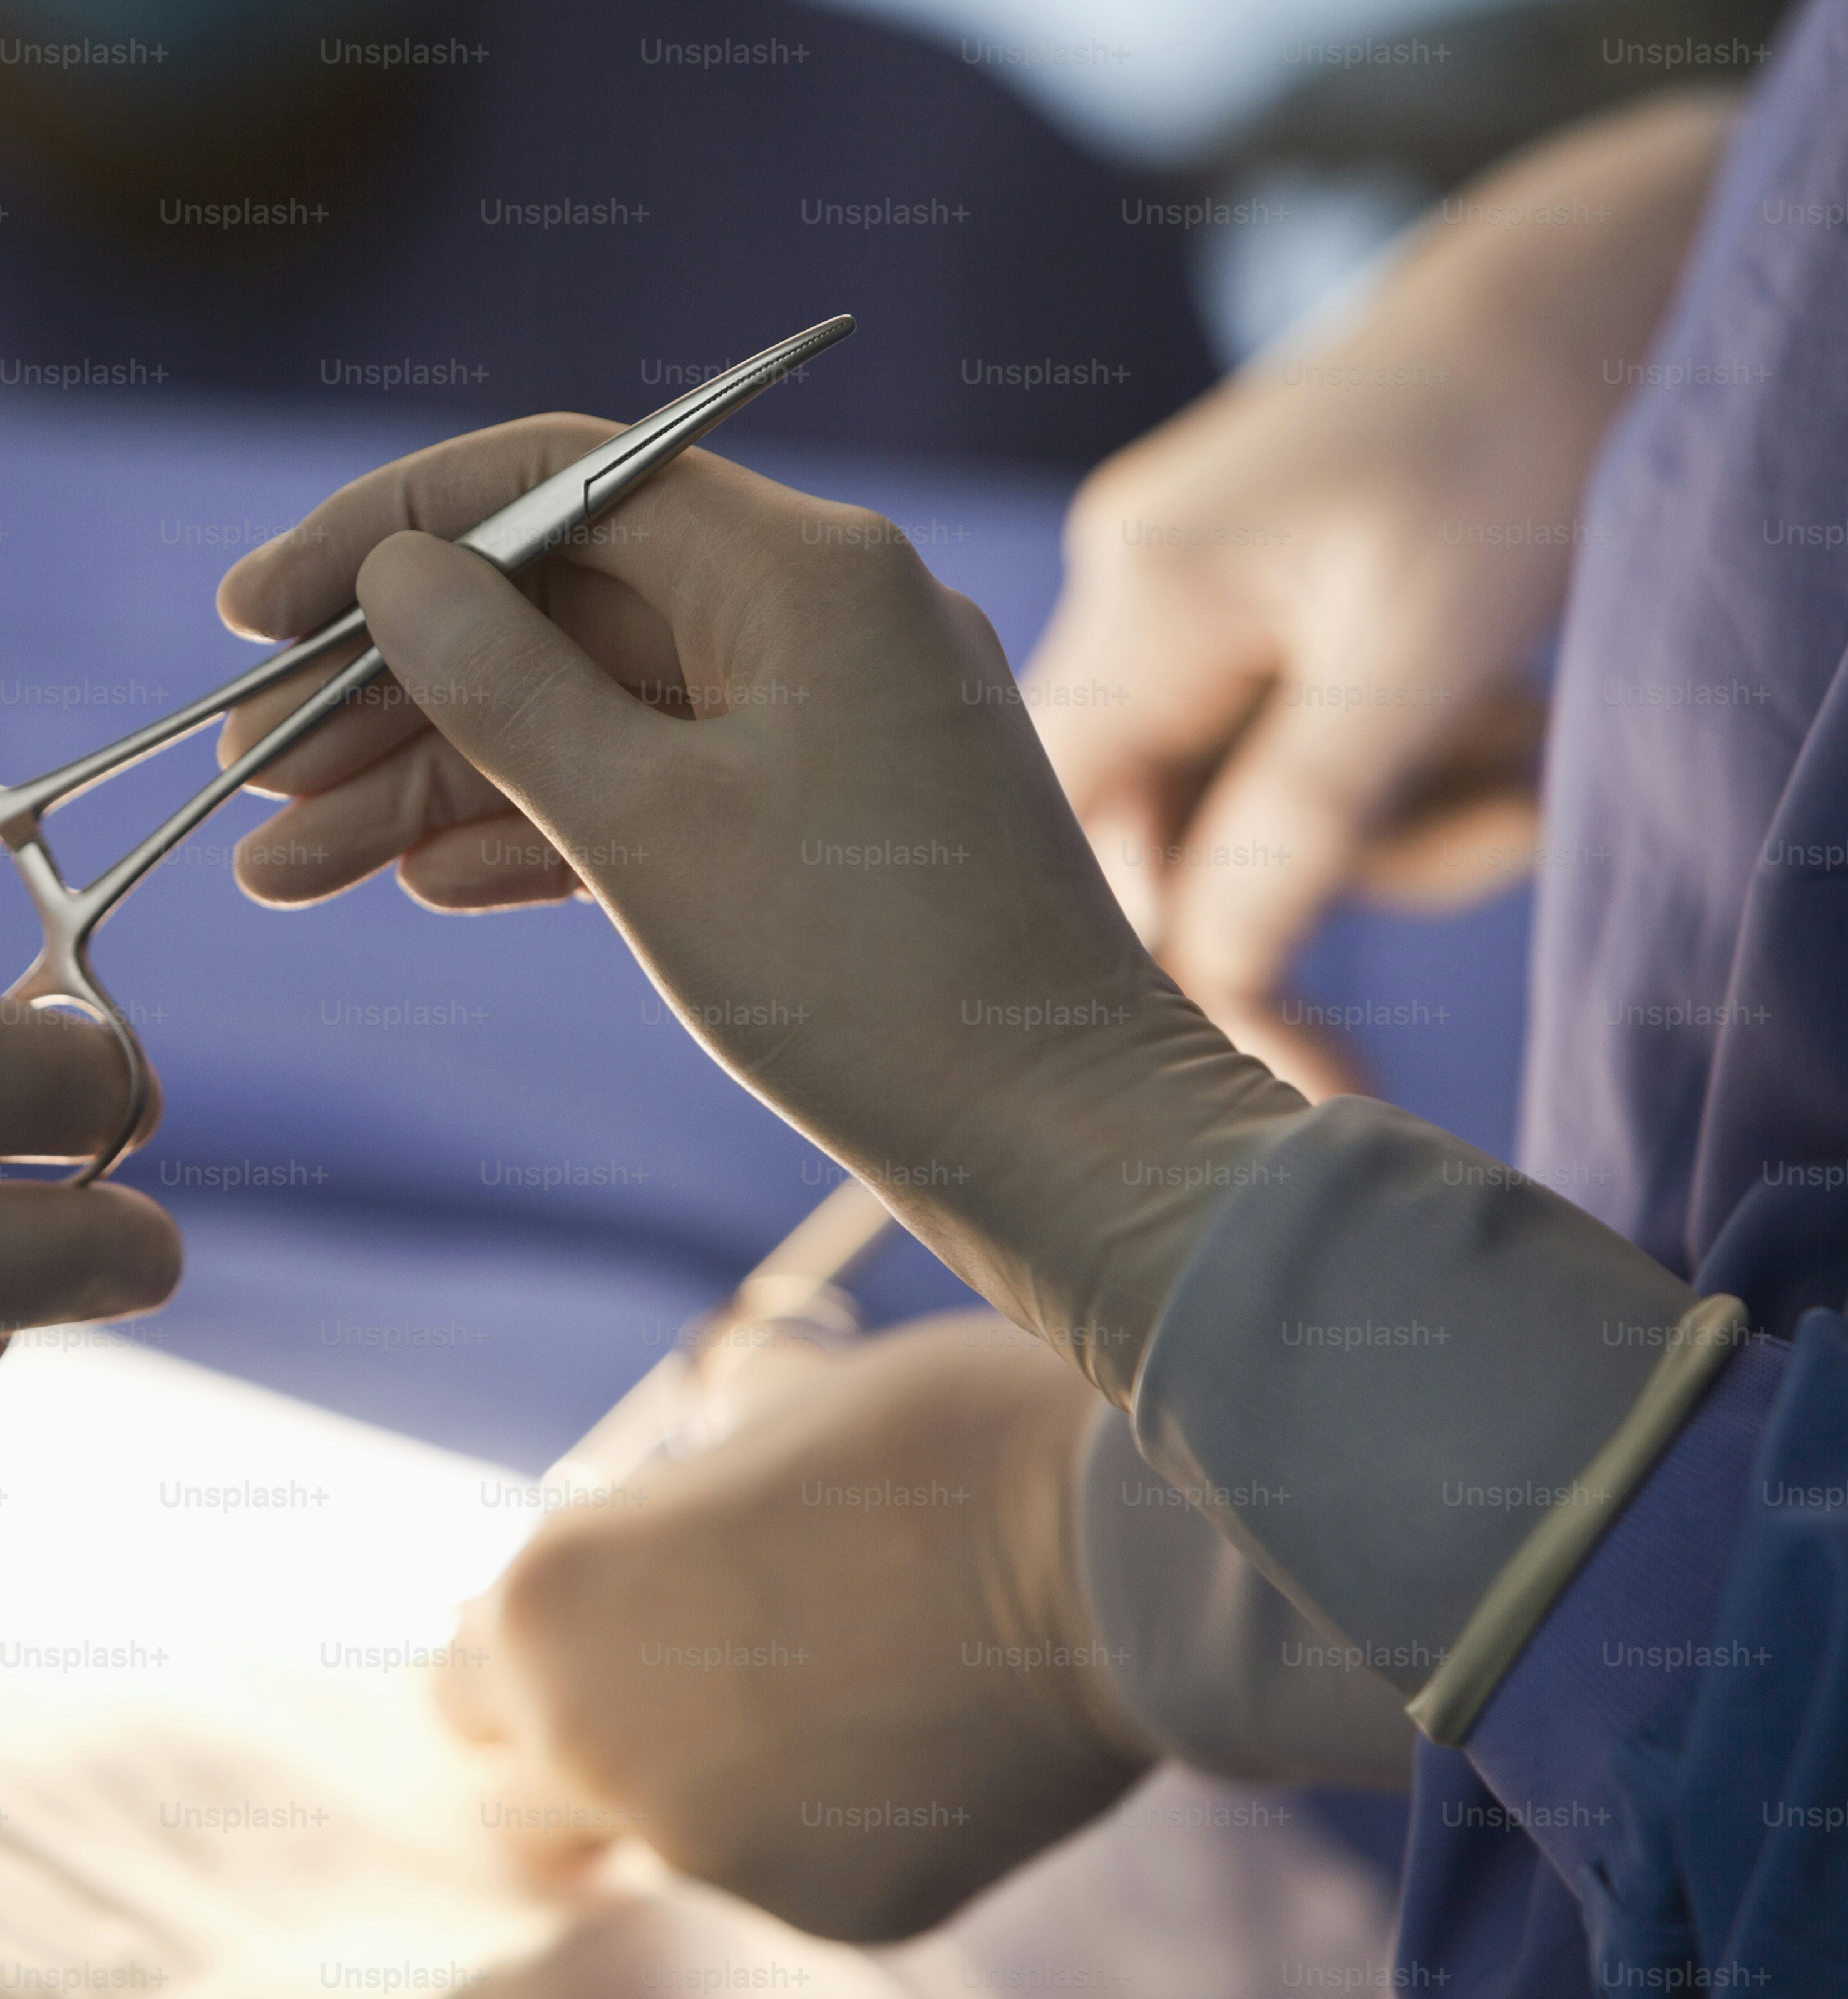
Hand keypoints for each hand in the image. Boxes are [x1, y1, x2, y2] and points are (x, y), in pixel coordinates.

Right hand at [218, 420, 1299, 1405]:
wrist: (1063, 1150)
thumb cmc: (871, 986)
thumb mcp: (648, 827)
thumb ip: (504, 687)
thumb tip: (396, 575)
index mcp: (800, 569)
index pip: (551, 480)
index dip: (382, 529)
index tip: (252, 610)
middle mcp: (819, 613)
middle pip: (553, 604)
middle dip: (387, 691)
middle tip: (245, 771)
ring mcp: (825, 717)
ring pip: (584, 711)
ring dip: (429, 781)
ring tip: (279, 865)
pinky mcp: (823, 818)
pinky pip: (647, 787)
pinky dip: (532, 829)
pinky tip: (413, 880)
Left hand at [439, 1315, 1150, 1941]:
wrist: (1107, 1555)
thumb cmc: (936, 1437)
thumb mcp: (779, 1402)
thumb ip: (708, 1449)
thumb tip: (725, 1401)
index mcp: (546, 1608)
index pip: (464, 1675)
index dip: (528, 1651)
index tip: (598, 1627)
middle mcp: (594, 1747)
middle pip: (522, 1790)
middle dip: (576, 1750)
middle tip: (670, 1690)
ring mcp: (709, 1851)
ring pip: (662, 1840)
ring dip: (701, 1789)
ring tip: (814, 1698)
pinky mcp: (831, 1915)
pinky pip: (794, 1874)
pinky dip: (832, 1823)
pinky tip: (914, 1738)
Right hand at [1023, 90, 1733, 1092]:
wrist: (1578, 293)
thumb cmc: (1508, 443)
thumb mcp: (1420, 655)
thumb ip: (1302, 821)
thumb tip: (1214, 981)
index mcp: (1145, 591)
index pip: (1073, 819)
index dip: (1155, 944)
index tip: (1276, 1052)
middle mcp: (1130, 593)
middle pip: (1159, 825)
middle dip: (1315, 879)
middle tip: (1430, 942)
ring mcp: (1184, 597)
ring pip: (1239, 800)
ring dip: (1392, 825)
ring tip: (1529, 764)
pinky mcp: (1249, 607)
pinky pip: (1289, 747)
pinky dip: (1397, 769)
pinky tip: (1501, 720)